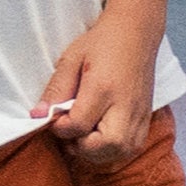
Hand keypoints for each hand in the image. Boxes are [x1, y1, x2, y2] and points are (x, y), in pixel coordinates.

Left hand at [36, 23, 160, 169]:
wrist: (136, 33)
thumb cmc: (102, 43)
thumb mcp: (71, 60)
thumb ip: (56, 90)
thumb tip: (38, 116)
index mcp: (103, 88)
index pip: (78, 125)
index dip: (60, 127)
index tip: (55, 116)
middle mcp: (126, 105)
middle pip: (104, 146)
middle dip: (81, 146)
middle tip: (70, 130)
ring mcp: (140, 114)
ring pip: (120, 152)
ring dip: (98, 151)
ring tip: (85, 134)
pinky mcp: (147, 118)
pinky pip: (131, 148)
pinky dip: (114, 149)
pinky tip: (101, 135)